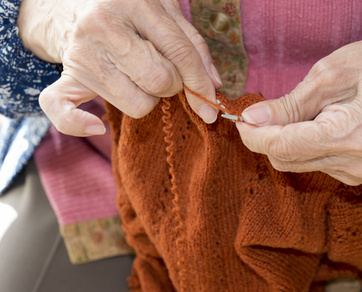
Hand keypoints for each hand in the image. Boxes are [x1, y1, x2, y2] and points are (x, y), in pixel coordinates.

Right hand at [18, 0, 221, 135]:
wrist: (79, 5)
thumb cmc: (131, 12)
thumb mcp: (166, 13)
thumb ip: (193, 45)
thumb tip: (213, 85)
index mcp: (134, 3)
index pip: (179, 52)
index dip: (200, 82)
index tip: (210, 102)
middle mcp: (104, 27)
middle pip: (159, 80)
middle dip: (172, 85)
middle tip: (164, 74)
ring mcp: (83, 53)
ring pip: (136, 104)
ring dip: (147, 99)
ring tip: (139, 79)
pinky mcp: (68, 76)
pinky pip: (63, 110)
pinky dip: (79, 124)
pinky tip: (98, 124)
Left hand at [237, 31, 361, 184]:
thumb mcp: (324, 77)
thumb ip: (286, 105)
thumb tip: (251, 119)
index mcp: (354, 135)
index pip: (286, 147)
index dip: (256, 136)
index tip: (241, 121)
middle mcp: (357, 162)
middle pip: (287, 159)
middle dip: (265, 138)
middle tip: (256, 115)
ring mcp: (356, 172)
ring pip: (294, 163)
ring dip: (282, 141)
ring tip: (296, 113)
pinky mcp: (353, 173)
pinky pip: (308, 163)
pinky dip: (298, 146)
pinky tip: (310, 126)